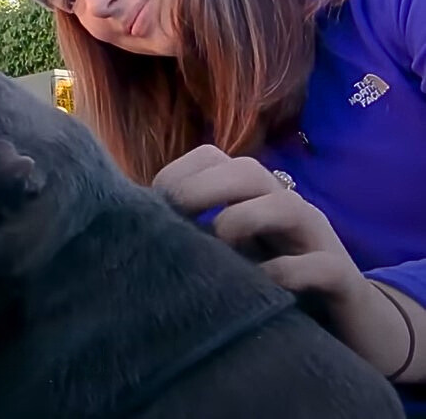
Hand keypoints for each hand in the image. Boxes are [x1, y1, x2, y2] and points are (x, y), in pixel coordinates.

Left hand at [152, 145, 416, 378]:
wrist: (347, 324)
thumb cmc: (271, 283)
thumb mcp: (227, 253)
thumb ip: (193, 234)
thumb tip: (135, 227)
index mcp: (252, 197)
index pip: (214, 158)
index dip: (180, 172)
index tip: (153, 203)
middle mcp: (285, 207)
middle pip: (248, 171)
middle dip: (205, 187)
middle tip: (176, 215)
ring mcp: (316, 240)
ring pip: (287, 204)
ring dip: (245, 218)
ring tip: (220, 242)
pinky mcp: (342, 279)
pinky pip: (321, 265)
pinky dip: (288, 272)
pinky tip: (262, 285)